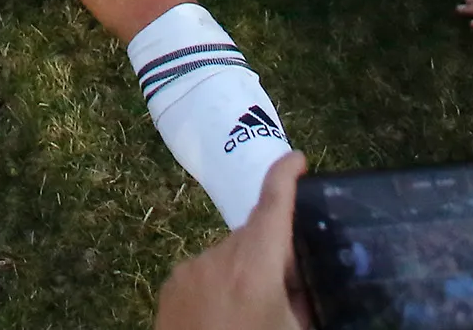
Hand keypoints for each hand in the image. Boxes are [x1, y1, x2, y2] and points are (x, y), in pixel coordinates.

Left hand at [155, 155, 312, 329]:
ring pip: (228, 257)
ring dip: (244, 274)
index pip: (273, 203)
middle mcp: (218, 257)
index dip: (286, 174)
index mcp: (255, 266)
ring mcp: (189, 270)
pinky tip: (224, 319)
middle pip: (254, 237)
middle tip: (290, 292)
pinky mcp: (170, 287)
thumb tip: (300, 282)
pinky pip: (204, 273)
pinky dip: (219, 287)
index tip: (297, 158)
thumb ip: (302, 300)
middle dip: (272, 255)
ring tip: (252, 315)